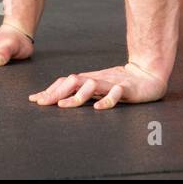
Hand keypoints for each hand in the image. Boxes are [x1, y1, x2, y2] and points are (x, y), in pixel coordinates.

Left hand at [29, 63, 167, 108]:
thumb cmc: (120, 83)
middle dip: (57, 92)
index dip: (50, 90)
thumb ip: (80, 92)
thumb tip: (56, 99)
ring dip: (77, 95)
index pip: (65, 82)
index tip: (34, 100)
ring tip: (65, 105)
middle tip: (43, 103)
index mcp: (89, 79)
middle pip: (73, 81)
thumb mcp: (97, 87)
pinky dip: (107, 100)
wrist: (147, 75)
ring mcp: (111, 83)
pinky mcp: (127, 89)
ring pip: (92, 85)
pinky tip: (98, 108)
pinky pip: (116, 93)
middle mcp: (97, 79)